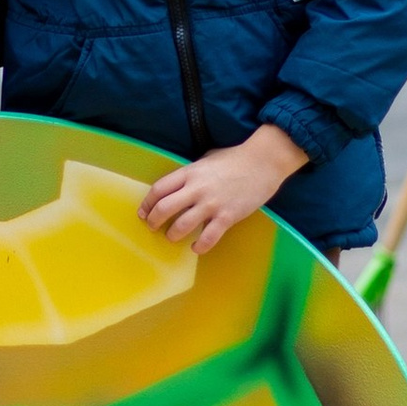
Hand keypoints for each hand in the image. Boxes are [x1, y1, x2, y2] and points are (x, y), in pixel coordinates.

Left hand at [140, 125, 308, 254]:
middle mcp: (196, 189)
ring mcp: (212, 204)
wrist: (263, 162)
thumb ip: (191, 173)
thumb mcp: (206, 159)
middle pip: (164, 209)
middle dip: (153, 222)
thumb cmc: (234, 158)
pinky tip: (196, 247)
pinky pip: (208, 238)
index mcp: (189, 172)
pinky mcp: (227, 216)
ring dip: (173, 235)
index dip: (147, 204)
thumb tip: (178, 186)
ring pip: (182, 226)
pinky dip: (199, 246)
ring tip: (173, 237)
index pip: (159, 189)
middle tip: (153, 227)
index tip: (143, 213)